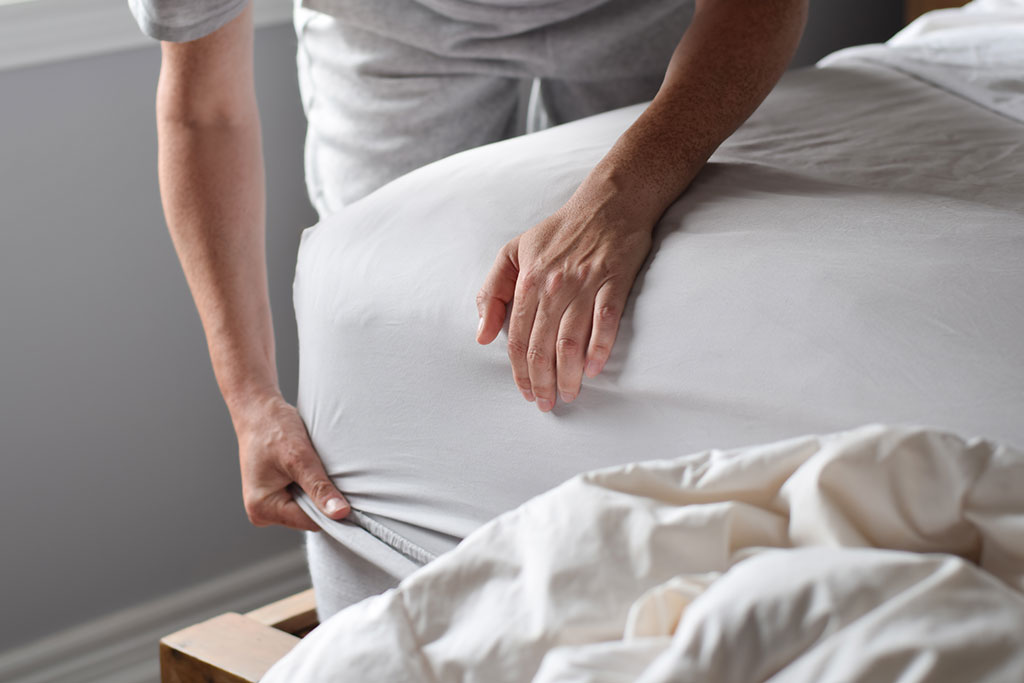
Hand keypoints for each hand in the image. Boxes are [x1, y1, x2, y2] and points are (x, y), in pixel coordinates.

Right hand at [234, 393, 349, 530]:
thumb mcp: (299, 458)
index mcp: (262, 507)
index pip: (309, 522)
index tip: (351, 499)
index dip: (331, 511)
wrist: (259, 410)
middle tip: (327, 473)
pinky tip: (310, 469)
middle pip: (309, 517)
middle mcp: (262, 511)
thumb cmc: (272, 428)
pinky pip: (303, 498)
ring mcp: (269, 504)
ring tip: (314, 468)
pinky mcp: (277, 495)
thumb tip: (340, 513)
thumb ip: (319, 487)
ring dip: (317, 490)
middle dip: (322, 498)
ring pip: (308, 507)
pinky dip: (311, 485)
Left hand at [475, 185, 652, 410]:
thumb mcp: (514, 251)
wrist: (609, 202)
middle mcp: (554, 286)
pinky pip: (605, 321)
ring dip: (568, 375)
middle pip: (541, 346)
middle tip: (547, 404)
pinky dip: (599, 348)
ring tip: (569, 395)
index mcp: (528, 281)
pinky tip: (594, 370)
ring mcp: (585, 284)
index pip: (517, 338)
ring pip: (570, 341)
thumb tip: (482, 334)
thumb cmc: (560, 230)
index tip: (525, 392)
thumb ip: (494, 292)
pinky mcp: (614, 282)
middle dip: (541, 382)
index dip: (518, 371)